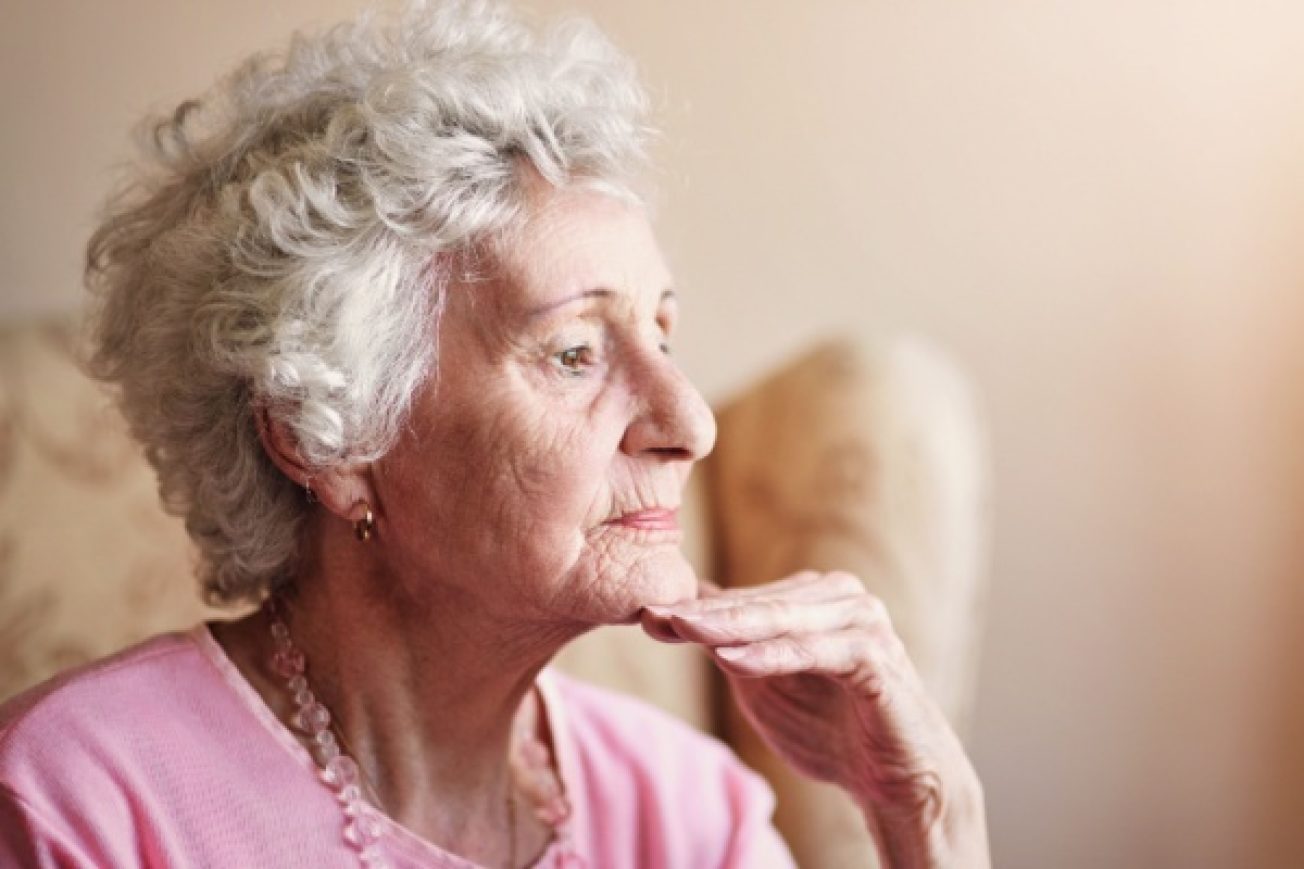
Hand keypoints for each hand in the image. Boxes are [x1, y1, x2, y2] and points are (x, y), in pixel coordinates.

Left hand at [640, 571, 988, 868]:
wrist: (894, 780)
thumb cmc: (827, 730)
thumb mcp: (763, 686)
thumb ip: (726, 648)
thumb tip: (671, 615)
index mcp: (811, 597)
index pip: (742, 600)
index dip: (692, 610)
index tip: (644, 617)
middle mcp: (839, 595)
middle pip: (757, 604)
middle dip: (703, 613)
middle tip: (656, 617)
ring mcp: (862, 619)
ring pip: (783, 619)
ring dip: (731, 626)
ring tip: (684, 630)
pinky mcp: (877, 653)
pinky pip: (816, 650)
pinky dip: (774, 656)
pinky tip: (733, 661)